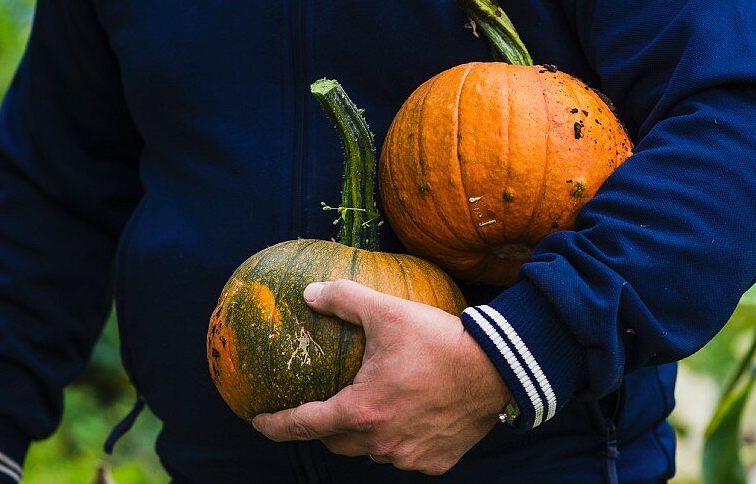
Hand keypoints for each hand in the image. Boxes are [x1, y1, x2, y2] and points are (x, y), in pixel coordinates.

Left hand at [251, 279, 511, 474]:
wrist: (496, 369)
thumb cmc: (438, 339)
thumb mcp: (387, 311)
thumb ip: (344, 300)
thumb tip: (310, 292)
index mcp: (361, 410)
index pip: (304, 425)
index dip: (276, 425)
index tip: (259, 421)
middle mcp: (380, 441)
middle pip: (336, 442)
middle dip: (324, 427)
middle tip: (324, 405)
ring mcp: (408, 456)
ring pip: (372, 449)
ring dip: (366, 432)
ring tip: (373, 405)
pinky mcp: (435, 462)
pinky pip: (405, 454)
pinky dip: (400, 439)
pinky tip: (409, 415)